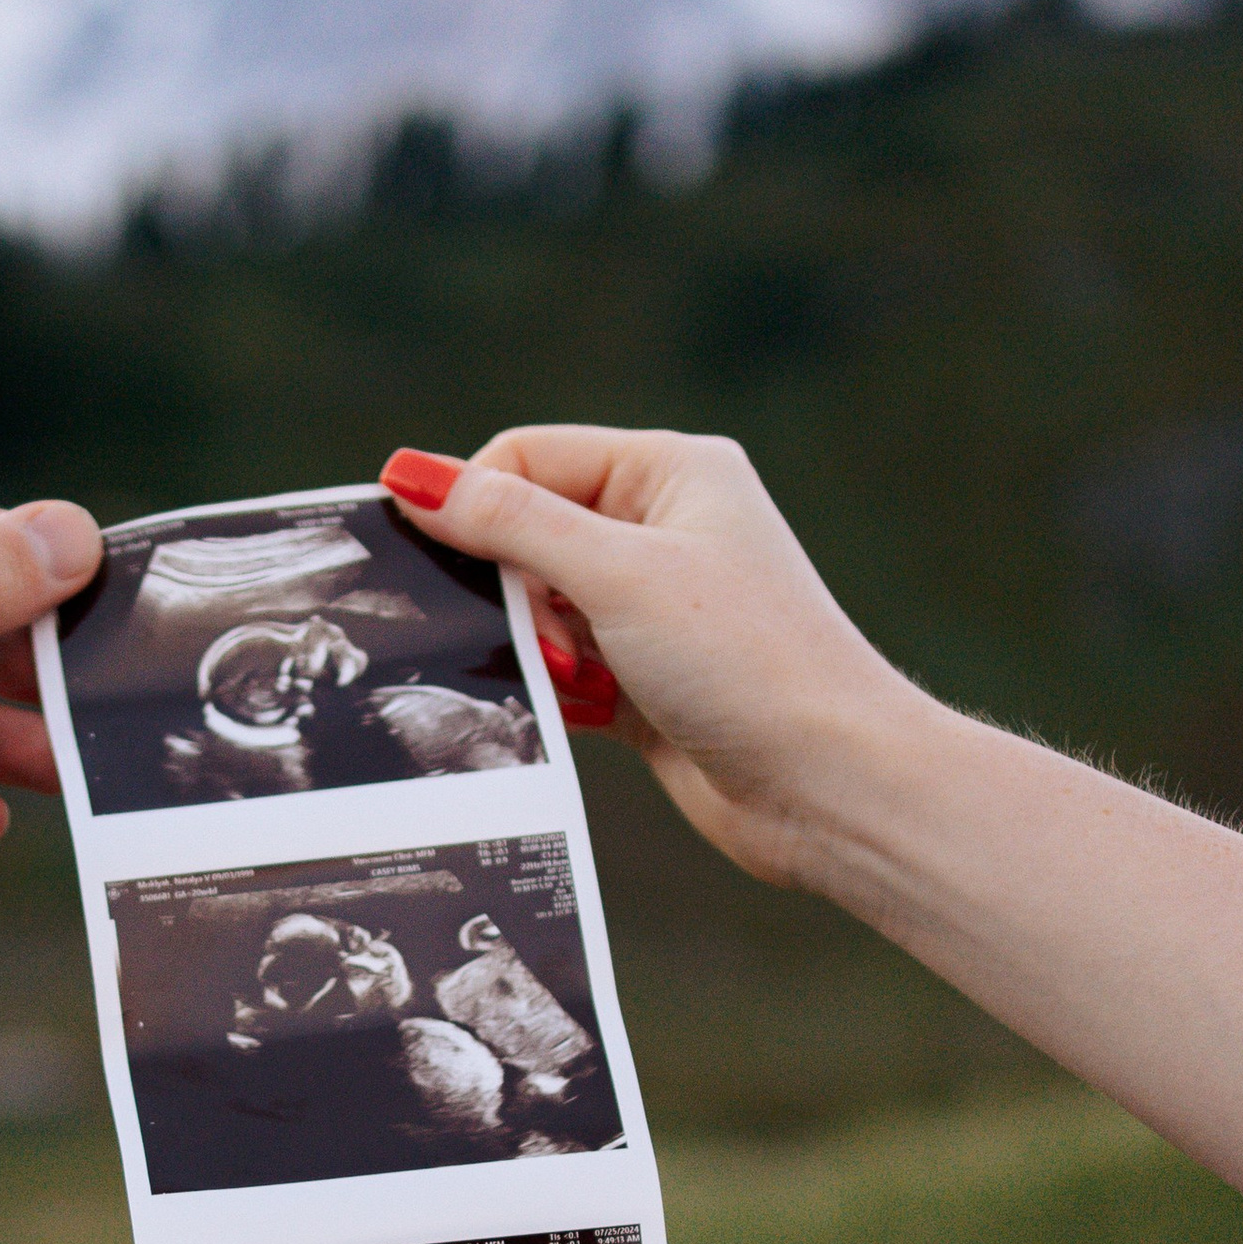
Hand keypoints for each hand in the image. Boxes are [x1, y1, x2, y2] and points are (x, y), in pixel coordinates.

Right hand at [381, 429, 914, 890]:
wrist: (831, 786)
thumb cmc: (748, 662)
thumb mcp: (617, 574)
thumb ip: (511, 524)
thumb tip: (411, 475)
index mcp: (672, 472)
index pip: (531, 456)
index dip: (476, 501)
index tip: (429, 553)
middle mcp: (665, 530)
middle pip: (529, 532)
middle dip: (506, 585)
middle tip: (528, 632)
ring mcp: (655, 610)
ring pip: (540, 608)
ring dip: (531, 644)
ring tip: (570, 678)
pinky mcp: (645, 682)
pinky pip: (562, 671)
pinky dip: (550, 689)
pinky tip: (570, 711)